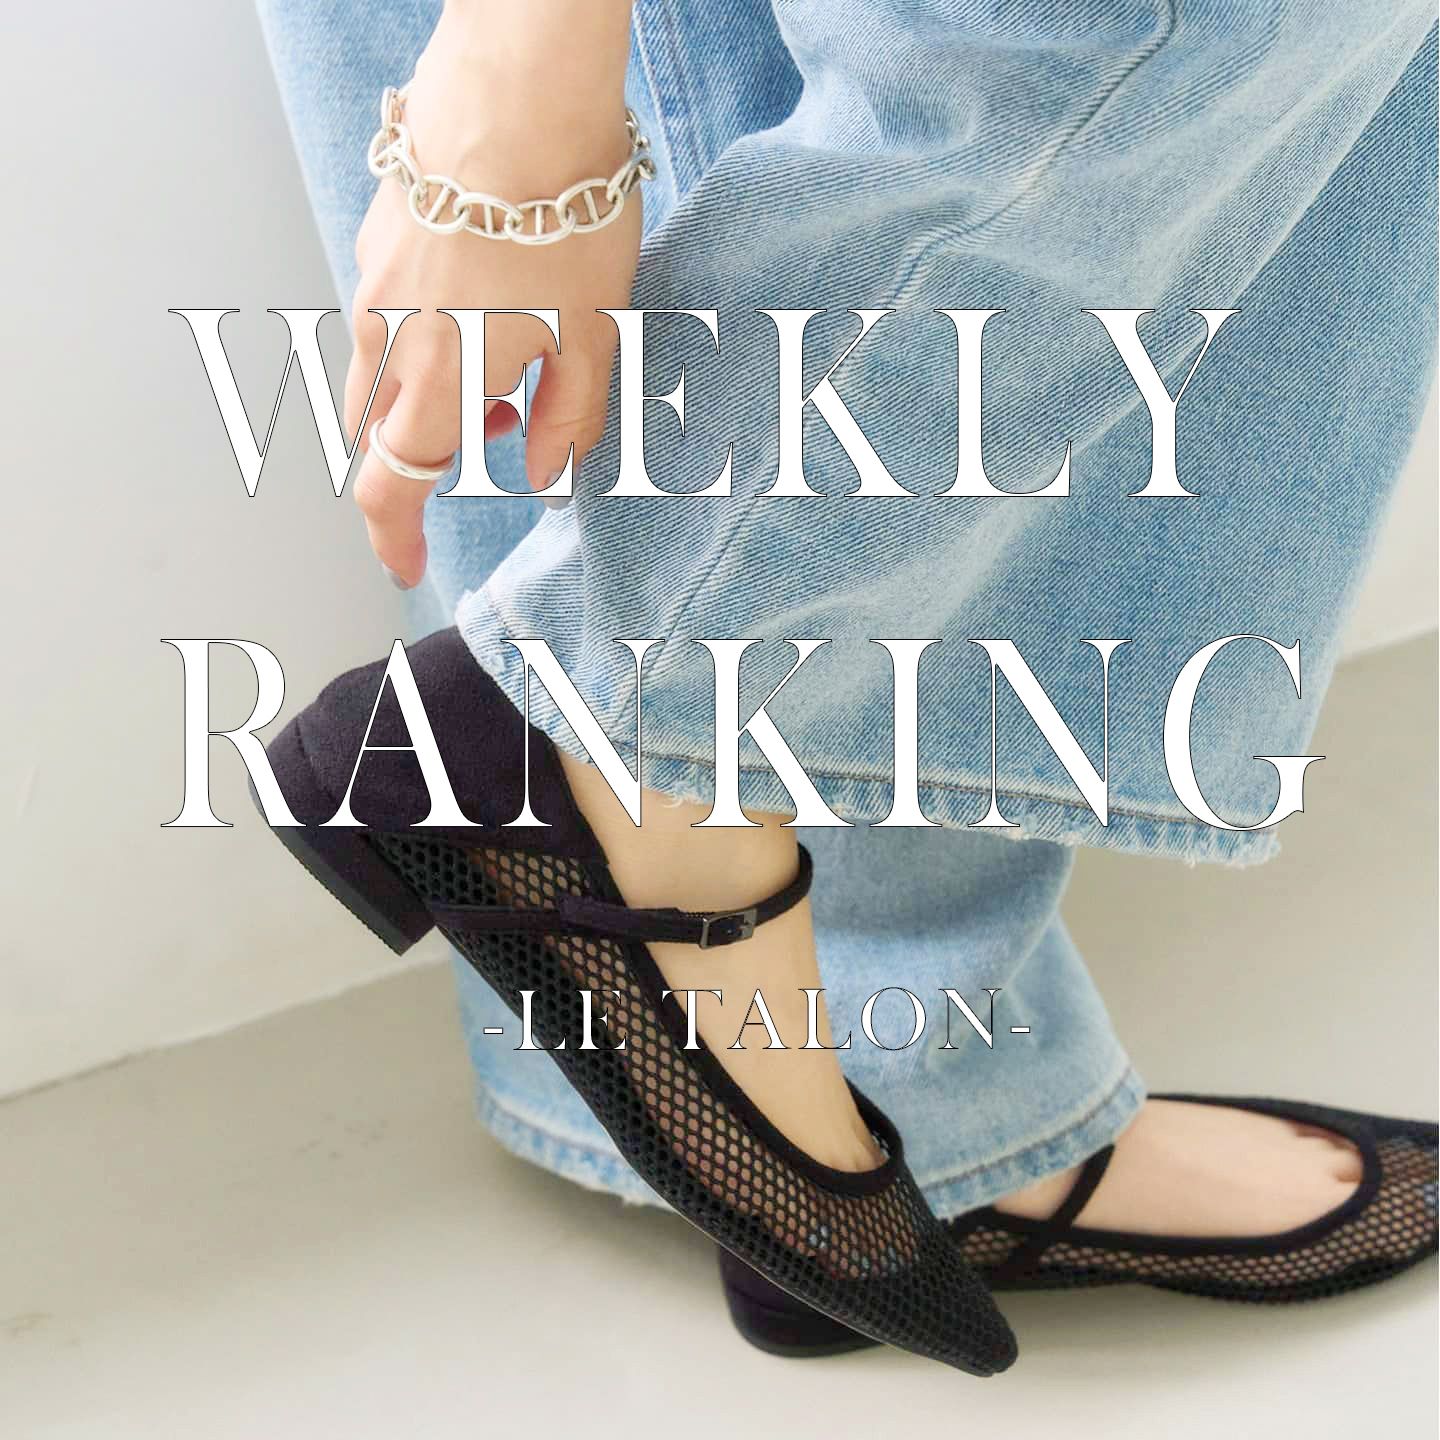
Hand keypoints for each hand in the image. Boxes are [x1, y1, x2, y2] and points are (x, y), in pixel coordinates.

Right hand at [344, 3, 639, 586]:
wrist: (519, 89)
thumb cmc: (563, 218)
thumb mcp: (595, 338)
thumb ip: (569, 419)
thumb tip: (547, 472)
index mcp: (437, 383)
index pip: (390, 486)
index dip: (395, 536)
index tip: (408, 564)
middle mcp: (388, 340)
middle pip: (384, 431)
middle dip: (435, 451)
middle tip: (514, 422)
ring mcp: (373, 282)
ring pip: (385, 371)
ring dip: (436, 389)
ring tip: (517, 346)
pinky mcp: (378, 233)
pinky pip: (390, 311)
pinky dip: (428, 333)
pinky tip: (488, 291)